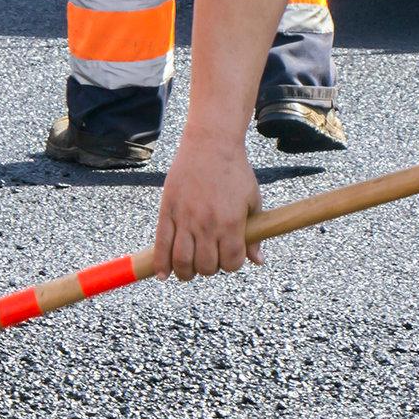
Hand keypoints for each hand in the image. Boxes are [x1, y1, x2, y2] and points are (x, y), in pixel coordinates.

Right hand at [153, 131, 262, 281]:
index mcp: (230, 223)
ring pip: (182, 261)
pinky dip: (160, 265)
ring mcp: (185, 218)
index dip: (232, 265)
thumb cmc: (235, 171)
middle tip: (209, 259)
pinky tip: (162, 275)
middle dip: (209, 268)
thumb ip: (254, 234)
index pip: (230, 262)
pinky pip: (161, 245)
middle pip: (205, 266)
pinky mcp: (167, 211)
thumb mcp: (252, 200)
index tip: (229, 257)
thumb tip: (258, 261)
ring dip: (186, 273)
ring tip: (188, 270)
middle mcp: (206, 224)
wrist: (210, 144)